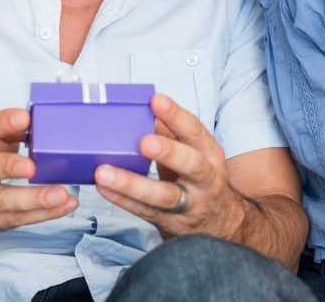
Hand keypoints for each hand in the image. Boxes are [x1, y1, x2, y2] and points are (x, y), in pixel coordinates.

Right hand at [0, 108, 78, 233]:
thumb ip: (8, 131)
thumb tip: (37, 124)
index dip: (0, 123)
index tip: (25, 118)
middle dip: (8, 167)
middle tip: (32, 167)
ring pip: (1, 202)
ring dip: (33, 199)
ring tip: (60, 195)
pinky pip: (15, 219)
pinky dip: (43, 214)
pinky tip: (65, 205)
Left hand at [93, 94, 247, 239]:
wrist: (221, 224)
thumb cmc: (199, 179)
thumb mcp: (194, 153)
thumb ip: (171, 133)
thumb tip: (143, 110)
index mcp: (210, 154)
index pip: (196, 132)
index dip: (176, 116)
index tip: (156, 100)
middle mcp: (206, 180)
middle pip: (192, 165)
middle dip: (167, 152)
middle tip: (143, 141)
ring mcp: (190, 205)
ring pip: (164, 196)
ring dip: (132, 184)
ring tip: (104, 172)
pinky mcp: (172, 224)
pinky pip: (144, 212)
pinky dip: (122, 200)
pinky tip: (103, 188)